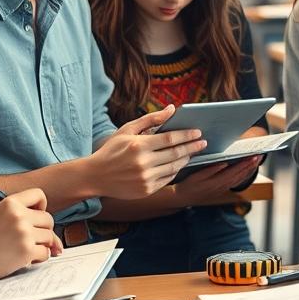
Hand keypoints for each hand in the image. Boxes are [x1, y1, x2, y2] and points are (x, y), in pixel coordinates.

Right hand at [0, 188, 59, 283]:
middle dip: (42, 230)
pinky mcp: (26, 251)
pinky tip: (26, 259)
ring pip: (50, 237)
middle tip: (31, 238)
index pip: (39, 195)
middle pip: (48, 219)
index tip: (36, 214)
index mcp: (10, 203)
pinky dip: (39, 258)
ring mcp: (23, 234)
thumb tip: (12, 199)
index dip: (41, 206)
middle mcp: (18, 216)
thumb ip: (2, 205)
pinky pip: (46, 253)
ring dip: (41, 245)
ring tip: (24, 249)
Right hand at [92, 105, 208, 198]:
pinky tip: (179, 164)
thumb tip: (172, 109)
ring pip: (174, 167)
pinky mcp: (146, 190)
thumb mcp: (127, 130)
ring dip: (186, 159)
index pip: (170, 139)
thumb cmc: (112, 150)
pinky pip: (167, 179)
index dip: (186, 135)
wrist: (95, 176)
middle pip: (175, 153)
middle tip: (203, 142)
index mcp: (138, 146)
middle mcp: (143, 163)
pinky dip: (175, 170)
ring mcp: (145, 178)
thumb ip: (151, 119)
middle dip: (192, 147)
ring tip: (193, 152)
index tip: (198, 132)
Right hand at [172, 155, 263, 206]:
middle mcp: (223, 186)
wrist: (184, 198)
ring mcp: (223, 189)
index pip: (235, 171)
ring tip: (257, 161)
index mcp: (217, 182)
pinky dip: (244, 176)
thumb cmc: (188, 185)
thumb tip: (224, 163)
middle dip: (251, 165)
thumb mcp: (196, 176)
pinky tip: (248, 171)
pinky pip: (237, 182)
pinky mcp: (222, 190)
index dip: (245, 163)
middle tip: (260, 156)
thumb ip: (211, 170)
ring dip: (250, 170)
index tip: (254, 156)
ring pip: (240, 179)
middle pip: (241, 175)